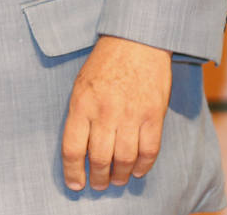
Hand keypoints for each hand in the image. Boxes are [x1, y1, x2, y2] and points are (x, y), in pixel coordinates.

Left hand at [61, 34, 172, 191]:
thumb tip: (80, 148)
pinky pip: (149, 151)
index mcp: (81, 105)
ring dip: (119, 175)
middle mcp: (105, 113)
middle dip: (98, 178)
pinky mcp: (153, 116)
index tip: (75, 185)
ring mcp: (131, 115)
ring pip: (124, 159)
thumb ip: (80, 115)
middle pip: (100, 159)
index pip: (73, 149)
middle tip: (99, 185)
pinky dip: (143, 166)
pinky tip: (136, 170)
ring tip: (116, 180)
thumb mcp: (81, 84)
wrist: (136, 41)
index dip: (73, 172)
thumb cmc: (105, 63)